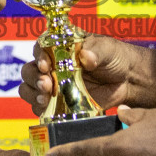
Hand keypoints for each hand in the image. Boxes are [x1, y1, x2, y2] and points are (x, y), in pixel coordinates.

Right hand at [20, 36, 141, 113]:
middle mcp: (52, 65)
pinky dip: (40, 108)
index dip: (38, 56)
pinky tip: (48, 109)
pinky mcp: (58, 102)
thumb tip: (86, 57)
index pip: (40, 47)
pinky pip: (39, 107)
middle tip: (46, 85)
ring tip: (45, 99)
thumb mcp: (108, 49)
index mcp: (60, 46)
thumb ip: (97, 50)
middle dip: (33, 78)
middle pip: (29, 70)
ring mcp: (53, 84)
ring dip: (33, 94)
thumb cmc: (115, 57)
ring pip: (29, 88)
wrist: (127, 81)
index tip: (45, 65)